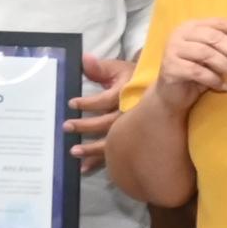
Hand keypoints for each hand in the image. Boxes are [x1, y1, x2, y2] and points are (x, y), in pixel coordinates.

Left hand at [65, 53, 129, 172]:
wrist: (160, 91)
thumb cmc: (134, 78)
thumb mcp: (118, 68)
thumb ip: (100, 67)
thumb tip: (84, 59)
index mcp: (127, 94)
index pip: (105, 100)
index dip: (88, 103)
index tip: (71, 103)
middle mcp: (131, 113)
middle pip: (107, 123)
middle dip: (86, 126)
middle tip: (66, 127)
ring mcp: (133, 128)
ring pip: (112, 141)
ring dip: (92, 149)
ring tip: (74, 152)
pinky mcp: (132, 139)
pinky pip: (117, 152)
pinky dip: (100, 162)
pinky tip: (85, 168)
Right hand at [150, 17, 226, 105]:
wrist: (171, 95)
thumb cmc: (196, 74)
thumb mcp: (213, 58)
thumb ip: (226, 50)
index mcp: (193, 26)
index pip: (221, 23)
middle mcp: (181, 33)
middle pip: (215, 38)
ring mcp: (173, 48)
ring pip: (207, 54)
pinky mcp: (170, 66)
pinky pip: (198, 72)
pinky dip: (215, 80)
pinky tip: (225, 87)